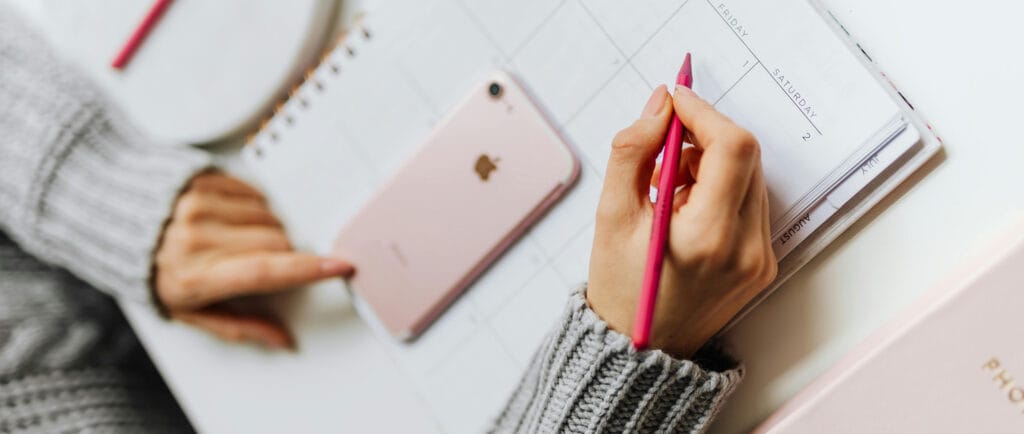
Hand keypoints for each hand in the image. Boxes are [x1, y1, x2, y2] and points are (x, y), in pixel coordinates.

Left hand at [154, 172, 352, 349]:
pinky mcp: (203, 181)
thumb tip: (283, 339)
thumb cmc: (154, 270)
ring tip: (233, 237)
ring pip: (269, 216)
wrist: (114, 219)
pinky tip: (228, 216)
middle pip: (275, 242)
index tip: (339, 265)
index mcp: (196, 276)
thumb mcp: (190, 310)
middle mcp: (197, 238)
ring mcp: (199, 205)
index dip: (308, 269)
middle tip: (251, 260)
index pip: (265, 271)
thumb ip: (241, 326)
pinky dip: (252, 206)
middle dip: (278, 253)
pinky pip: (254, 193)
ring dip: (264, 228)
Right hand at [587, 85, 776, 357]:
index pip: (731, 147)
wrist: (640, 351)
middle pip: (746, 156)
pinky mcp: (762, 262)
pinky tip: (684, 210)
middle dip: (704, 136)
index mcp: (708, 238)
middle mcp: (746, 248)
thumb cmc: (619, 289)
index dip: (703, 113)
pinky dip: (719, 189)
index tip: (674, 102)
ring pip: (750, 176)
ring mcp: (760, 258)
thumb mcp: (612, 216)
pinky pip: (749, 202)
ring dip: (711, 164)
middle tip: (663, 148)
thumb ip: (634, 151)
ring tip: (667, 190)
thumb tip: (660, 105)